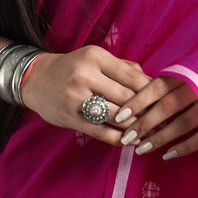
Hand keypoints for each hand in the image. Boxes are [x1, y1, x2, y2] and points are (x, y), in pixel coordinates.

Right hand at [20, 45, 150, 145]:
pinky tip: (130, 141)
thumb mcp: (95, 58)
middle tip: (160, 119)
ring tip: (148, 131)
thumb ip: (123, 67)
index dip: (150, 91)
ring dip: (135, 126)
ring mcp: (76, 97)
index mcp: (95, 57)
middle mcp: (85, 75)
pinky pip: (101, 132)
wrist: (35, 79)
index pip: (132, 76)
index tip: (162, 100)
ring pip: (116, 116)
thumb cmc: (73, 68)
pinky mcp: (69, 117)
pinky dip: (119, 139)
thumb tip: (151, 81)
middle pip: (126, 97)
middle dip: (145, 110)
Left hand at [114, 75, 197, 160]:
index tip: (119, 117)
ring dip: (159, 139)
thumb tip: (134, 95)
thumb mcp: (187, 72)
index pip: (155, 87)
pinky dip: (183, 147)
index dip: (136, 102)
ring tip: (141, 149)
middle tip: (126, 138)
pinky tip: (167, 155)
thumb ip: (167, 82)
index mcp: (186, 73)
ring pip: (181, 124)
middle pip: (165, 107)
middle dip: (143, 124)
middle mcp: (197, 87)